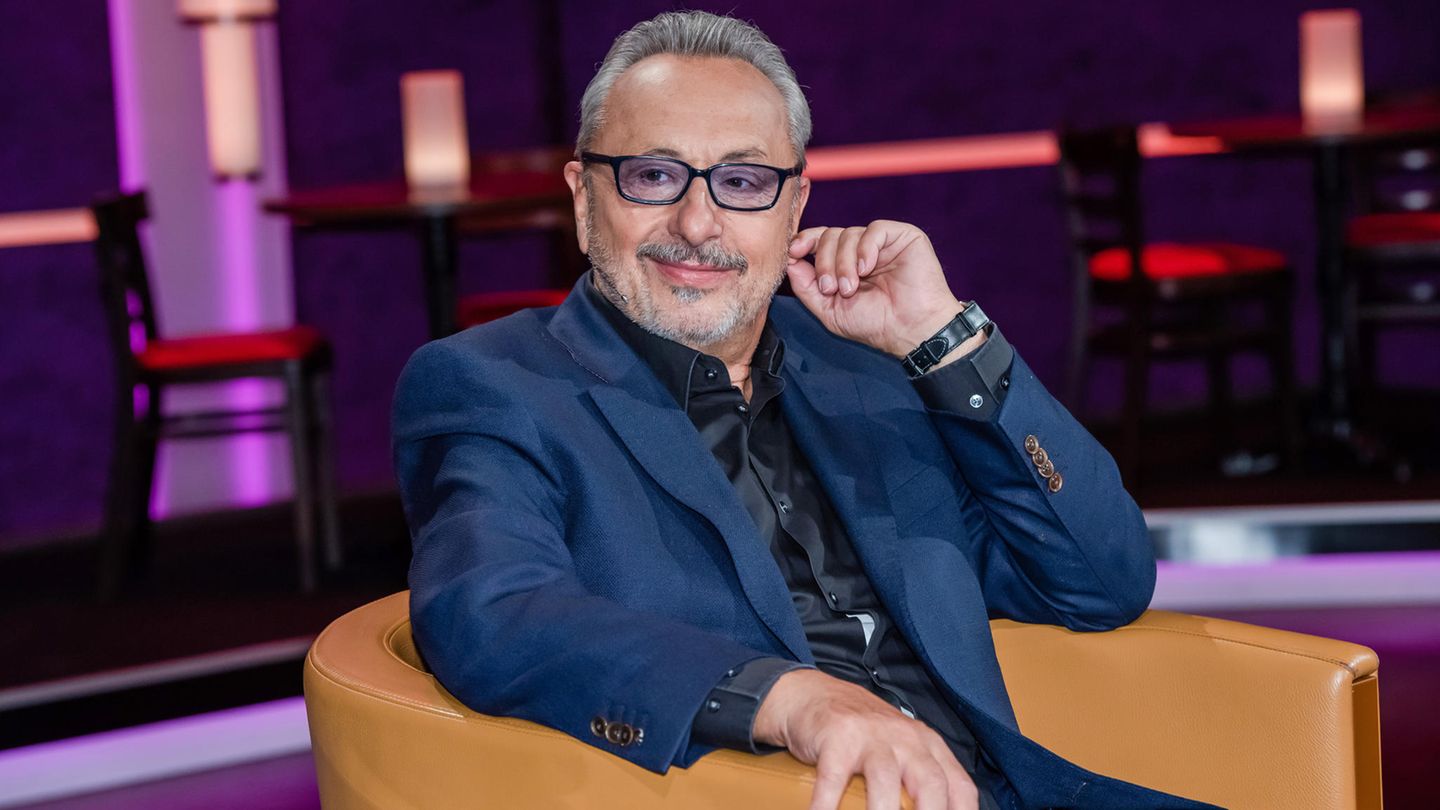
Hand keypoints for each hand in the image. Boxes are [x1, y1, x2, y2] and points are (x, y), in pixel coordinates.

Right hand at [754, 669, 978, 809]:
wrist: (812, 694)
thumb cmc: (860, 733)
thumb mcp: (899, 749)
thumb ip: (917, 781)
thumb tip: (928, 809)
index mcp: (928, 746)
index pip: (960, 787)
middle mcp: (905, 738)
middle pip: (930, 782)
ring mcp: (871, 735)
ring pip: (886, 779)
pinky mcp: (837, 737)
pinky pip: (834, 778)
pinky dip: (828, 804)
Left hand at [787, 221, 974, 359]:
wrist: (911, 331)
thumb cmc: (874, 324)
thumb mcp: (829, 310)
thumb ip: (806, 286)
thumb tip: (789, 260)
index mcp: (845, 263)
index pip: (819, 240)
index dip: (804, 241)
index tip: (794, 252)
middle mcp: (862, 250)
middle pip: (830, 235)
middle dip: (825, 262)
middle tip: (833, 288)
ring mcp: (882, 243)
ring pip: (848, 233)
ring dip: (844, 262)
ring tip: (852, 288)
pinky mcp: (903, 237)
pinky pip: (874, 230)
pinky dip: (865, 249)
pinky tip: (867, 269)